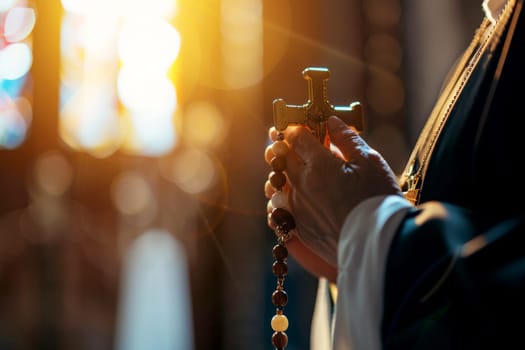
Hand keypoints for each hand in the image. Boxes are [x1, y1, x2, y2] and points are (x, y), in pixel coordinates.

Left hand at [266, 116, 401, 268]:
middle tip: (288, 141)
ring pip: (275, 185)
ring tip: (289, 170)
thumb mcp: (370, 162)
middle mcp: (301, 186)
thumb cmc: (378, 201)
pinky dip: (282, 199)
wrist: (379, 245)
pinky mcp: (299, 229)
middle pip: (279, 158)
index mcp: (318, 166)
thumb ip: (347, 139)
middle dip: (282, 146)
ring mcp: (297, 209)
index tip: (299, 124)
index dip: (296, 126)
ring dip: (280, 174)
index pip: (296, 136)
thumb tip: (331, 122)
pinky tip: (291, 197)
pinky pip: (278, 210)